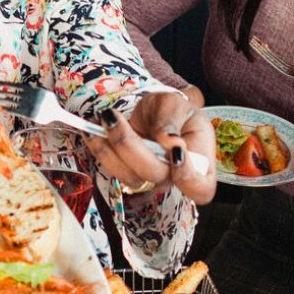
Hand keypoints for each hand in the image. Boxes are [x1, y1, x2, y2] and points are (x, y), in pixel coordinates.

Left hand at [87, 91, 215, 205]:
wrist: (159, 111)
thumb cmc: (175, 110)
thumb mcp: (177, 105)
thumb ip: (172, 121)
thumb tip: (170, 142)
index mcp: (200, 164)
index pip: (201, 189)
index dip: (188, 179)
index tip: (176, 154)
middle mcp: (175, 177)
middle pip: (154, 176)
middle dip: (131, 147)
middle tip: (115, 118)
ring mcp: (150, 178)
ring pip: (129, 177)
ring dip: (110, 149)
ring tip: (104, 118)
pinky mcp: (129, 172)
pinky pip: (113, 169)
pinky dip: (100, 149)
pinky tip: (92, 130)